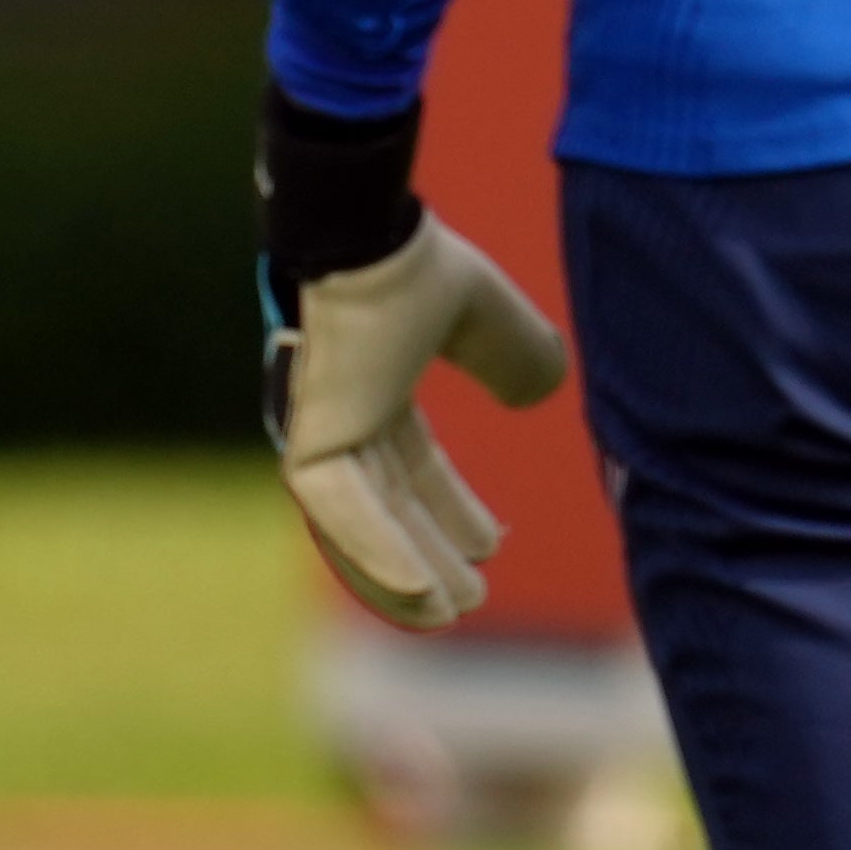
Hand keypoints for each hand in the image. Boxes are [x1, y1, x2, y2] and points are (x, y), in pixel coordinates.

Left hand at [265, 221, 573, 629]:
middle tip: (467, 599)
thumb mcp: (487, 319)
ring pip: (363, 523)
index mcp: (375, 382)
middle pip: (389, 503)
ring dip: (404, 572)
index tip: (491, 545)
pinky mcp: (311, 441)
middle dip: (429, 551)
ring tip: (447, 616)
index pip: (410, 464)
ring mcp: (321, 429)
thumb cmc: (417, 263)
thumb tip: (539, 394)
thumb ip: (515, 353)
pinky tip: (418, 592)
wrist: (369, 233)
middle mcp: (343, 410)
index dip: (450, 507)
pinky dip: (378, 552)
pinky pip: (343, 514)